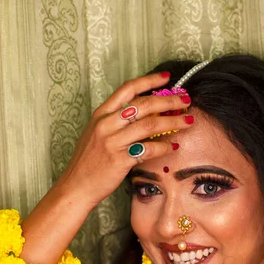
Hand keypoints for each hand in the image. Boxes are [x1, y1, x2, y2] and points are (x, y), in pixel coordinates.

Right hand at [55, 72, 192, 207]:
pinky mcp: (119, 160)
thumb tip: (145, 113)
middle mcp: (106, 124)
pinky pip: (148, 149)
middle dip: (169, 101)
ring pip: (150, 125)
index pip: (127, 89)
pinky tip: (173, 146)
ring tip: (187, 121)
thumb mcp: (96, 134)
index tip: (167, 78)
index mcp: (101, 115)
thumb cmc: (88, 161)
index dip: (149, 80)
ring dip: (173, 122)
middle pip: (144, 104)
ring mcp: (112, 142)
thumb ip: (116, 121)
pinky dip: (164, 146)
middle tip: (186, 100)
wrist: (76, 186)